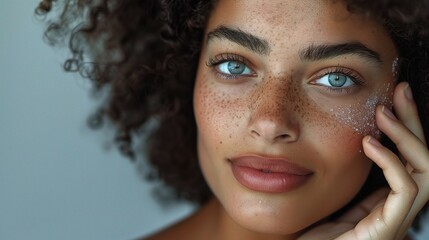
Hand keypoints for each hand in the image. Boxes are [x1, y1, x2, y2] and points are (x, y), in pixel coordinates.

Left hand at [298, 82, 428, 239]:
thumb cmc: (316, 235)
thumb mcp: (337, 199)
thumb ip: (352, 181)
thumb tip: (357, 145)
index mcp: (388, 200)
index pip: (410, 159)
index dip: (406, 128)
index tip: (393, 99)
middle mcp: (399, 208)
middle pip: (424, 159)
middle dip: (414, 122)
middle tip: (400, 91)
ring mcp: (396, 219)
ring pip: (425, 170)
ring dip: (406, 136)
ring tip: (383, 113)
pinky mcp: (387, 228)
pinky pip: (404, 190)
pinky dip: (390, 162)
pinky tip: (369, 144)